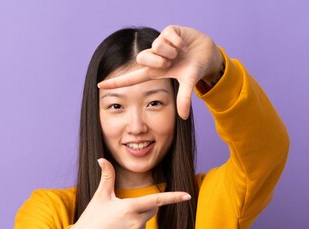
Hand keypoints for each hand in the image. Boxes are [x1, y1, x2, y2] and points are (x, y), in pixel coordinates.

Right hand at [65, 158, 190, 228]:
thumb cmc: (91, 217)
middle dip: (141, 208)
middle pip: (150, 210)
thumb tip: (101, 159)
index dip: (173, 197)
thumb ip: (107, 177)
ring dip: (135, 223)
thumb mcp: (100, 196)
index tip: (187, 195)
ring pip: (144, 225)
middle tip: (121, 212)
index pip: (156, 200)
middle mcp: (135, 223)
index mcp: (129, 207)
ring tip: (115, 227)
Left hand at [97, 25, 224, 119]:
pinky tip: (184, 44)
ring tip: (180, 53)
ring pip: (156, 46)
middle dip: (158, 61)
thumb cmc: (195, 69)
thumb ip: (184, 99)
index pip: (132, 78)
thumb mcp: (188, 84)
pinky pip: (167, 35)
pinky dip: (178, 42)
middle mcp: (155, 57)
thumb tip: (184, 117)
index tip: (100, 86)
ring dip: (171, 51)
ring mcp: (161, 44)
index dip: (117, 82)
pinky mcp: (169, 31)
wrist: (208, 54)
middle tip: (171, 62)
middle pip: (142, 58)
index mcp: (155, 71)